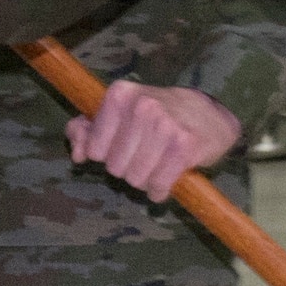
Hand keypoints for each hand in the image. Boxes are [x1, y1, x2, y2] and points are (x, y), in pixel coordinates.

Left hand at [66, 81, 241, 201]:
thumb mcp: (119, 112)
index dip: (107, 156)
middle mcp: (141, 105)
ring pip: (136, 178)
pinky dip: (160, 190)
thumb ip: (87, 130)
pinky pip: (159, 185)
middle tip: (144, 157)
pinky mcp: (186, 145)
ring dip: (145, 181)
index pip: (95, 149)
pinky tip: (166, 180)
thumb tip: (77, 154)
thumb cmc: (156, 115)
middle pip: (115, 167)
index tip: (123, 148)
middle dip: (127, 169)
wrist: (208, 114)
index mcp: (119, 94)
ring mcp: (164, 124)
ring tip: (156, 167)